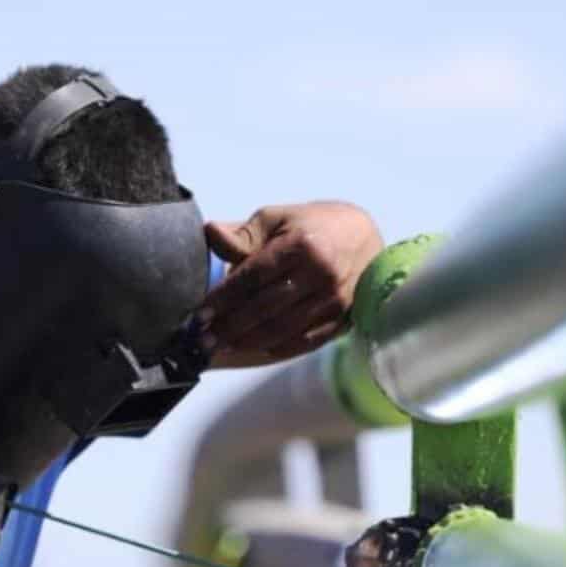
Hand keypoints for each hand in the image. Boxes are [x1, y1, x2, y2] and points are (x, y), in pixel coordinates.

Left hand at [199, 201, 382, 366]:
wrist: (365, 237)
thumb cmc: (313, 226)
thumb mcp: (278, 218)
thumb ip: (244, 234)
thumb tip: (210, 234)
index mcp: (300, 245)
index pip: (253, 277)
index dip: (224, 298)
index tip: (200, 313)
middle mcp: (319, 274)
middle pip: (265, 308)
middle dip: (230, 326)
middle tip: (203, 338)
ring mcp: (333, 300)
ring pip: (283, 329)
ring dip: (248, 341)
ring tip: (222, 346)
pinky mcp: (342, 318)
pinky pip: (305, 340)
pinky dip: (277, 348)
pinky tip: (255, 348)